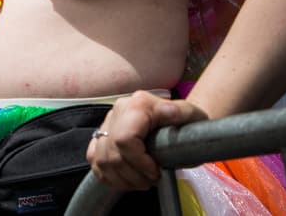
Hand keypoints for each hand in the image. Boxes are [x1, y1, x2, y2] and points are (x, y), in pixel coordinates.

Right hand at [86, 91, 205, 188]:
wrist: (179, 120)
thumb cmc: (186, 122)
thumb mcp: (191, 115)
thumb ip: (181, 113)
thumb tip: (170, 113)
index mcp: (138, 104)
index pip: (124, 139)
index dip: (139, 162)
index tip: (155, 171)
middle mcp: (118, 111)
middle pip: (112, 153)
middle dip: (133, 175)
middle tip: (151, 180)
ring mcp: (107, 123)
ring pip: (101, 160)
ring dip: (122, 179)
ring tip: (141, 181)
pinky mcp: (101, 136)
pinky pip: (94, 160)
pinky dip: (109, 175)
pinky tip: (126, 178)